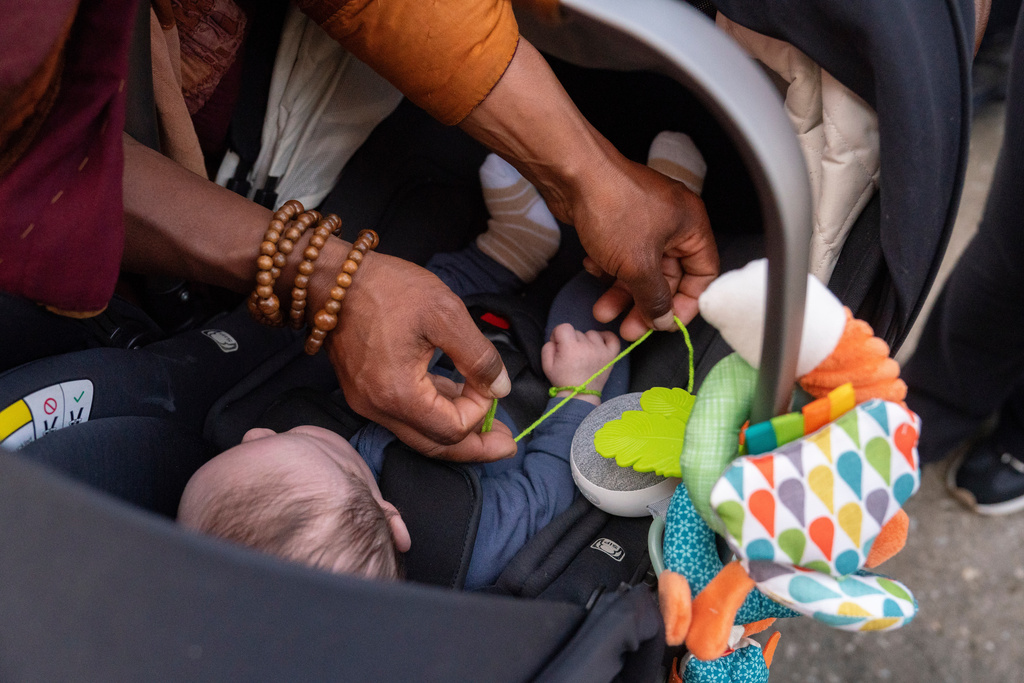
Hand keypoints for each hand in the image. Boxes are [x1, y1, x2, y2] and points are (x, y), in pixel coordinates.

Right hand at [315, 246, 516, 461]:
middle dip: (475, 446)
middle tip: (508, 444)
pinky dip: (434, 411)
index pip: (451, 428)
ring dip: (456, 430)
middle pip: (434, 445)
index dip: (480, 411)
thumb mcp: (445, 313)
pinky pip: (406, 414)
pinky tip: (456, 397)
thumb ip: (477, 356)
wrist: (332, 278)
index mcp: (398, 394)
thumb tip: (500, 389)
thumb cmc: (387, 289)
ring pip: (420, 433)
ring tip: (490, 423)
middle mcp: (378, 408)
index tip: (490, 383)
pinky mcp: (365, 391)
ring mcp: (368, 402)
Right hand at [541, 323, 620, 403]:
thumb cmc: (562, 380)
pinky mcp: (611, 355)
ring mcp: (601, 350)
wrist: (580, 396)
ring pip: (592, 334)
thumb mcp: (546, 365)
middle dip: (572, 341)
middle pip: (577, 332)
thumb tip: (556, 338)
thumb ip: (548, 346)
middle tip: (571, 355)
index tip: (559, 346)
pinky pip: (612, 338)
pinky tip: (599, 343)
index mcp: (570, 348)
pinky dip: (606, 337)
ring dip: (587, 341)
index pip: (563, 327)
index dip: (558, 335)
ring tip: (584, 354)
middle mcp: (587, 346)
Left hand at [575, 159, 718, 340]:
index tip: (667, 323)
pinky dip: (608, 267)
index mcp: (691, 226)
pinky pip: (621, 255)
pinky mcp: (618, 221)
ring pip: (640, 268)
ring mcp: (644, 220)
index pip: (703, 273)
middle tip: (629, 328)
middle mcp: (672, 222)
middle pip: (668, 276)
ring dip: (621, 292)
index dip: (687, 302)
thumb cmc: (613, 207)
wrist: (572, 174)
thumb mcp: (638, 265)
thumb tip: (663, 320)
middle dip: (646, 304)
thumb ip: (655, 298)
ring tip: (601, 310)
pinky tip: (591, 268)